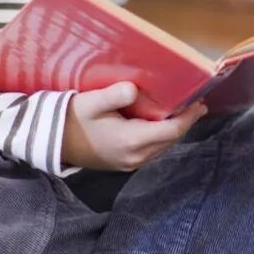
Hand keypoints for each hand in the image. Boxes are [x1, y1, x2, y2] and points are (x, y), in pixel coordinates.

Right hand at [61, 81, 207, 170]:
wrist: (54, 142)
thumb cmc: (74, 118)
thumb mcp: (92, 102)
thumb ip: (115, 95)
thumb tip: (134, 88)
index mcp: (131, 141)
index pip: (171, 130)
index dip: (188, 117)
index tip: (199, 102)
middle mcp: (136, 156)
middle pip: (170, 140)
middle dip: (185, 122)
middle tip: (196, 104)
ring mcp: (131, 163)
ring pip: (163, 147)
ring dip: (174, 130)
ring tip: (184, 112)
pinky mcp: (125, 164)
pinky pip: (152, 151)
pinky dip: (162, 137)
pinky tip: (162, 124)